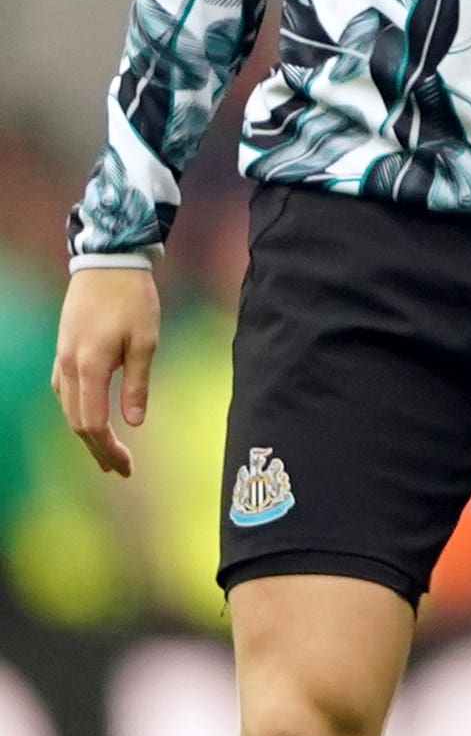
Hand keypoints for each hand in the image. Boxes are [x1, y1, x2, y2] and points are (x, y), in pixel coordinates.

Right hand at [54, 267, 160, 478]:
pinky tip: (92, 422)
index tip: (126, 467)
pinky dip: (79, 414)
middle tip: (121, 470)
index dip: (108, 448)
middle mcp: (67, 368)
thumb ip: (137, 383)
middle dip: (98, 449)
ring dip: (87, 435)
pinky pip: (65, 394)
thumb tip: (134, 422)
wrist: (106, 265)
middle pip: (77, 422)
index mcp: (88, 367)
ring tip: (108, 454)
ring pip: (68, 410)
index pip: (92, 423)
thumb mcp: (145, 341)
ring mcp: (61, 361)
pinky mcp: (63, 353)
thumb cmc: (132, 299)